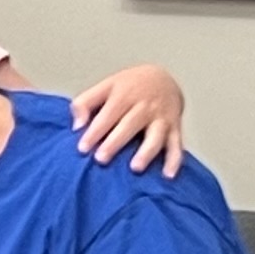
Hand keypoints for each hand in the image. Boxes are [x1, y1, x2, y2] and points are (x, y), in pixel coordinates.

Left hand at [71, 62, 188, 173]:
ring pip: (155, 135)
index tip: (82, 148)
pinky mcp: (175, 128)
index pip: (108, 114)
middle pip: (130, 125)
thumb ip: (85, 102)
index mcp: (125, 95)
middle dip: (116, 142)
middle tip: (101, 159)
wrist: (163, 78)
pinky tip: (168, 175)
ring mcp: (162, 117)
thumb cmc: (128, 87)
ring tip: (135, 168)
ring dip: (146, 152)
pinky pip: (177, 145)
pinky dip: (174, 160)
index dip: (95, 131)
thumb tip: (76, 126)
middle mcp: (145, 106)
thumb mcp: (105, 86)